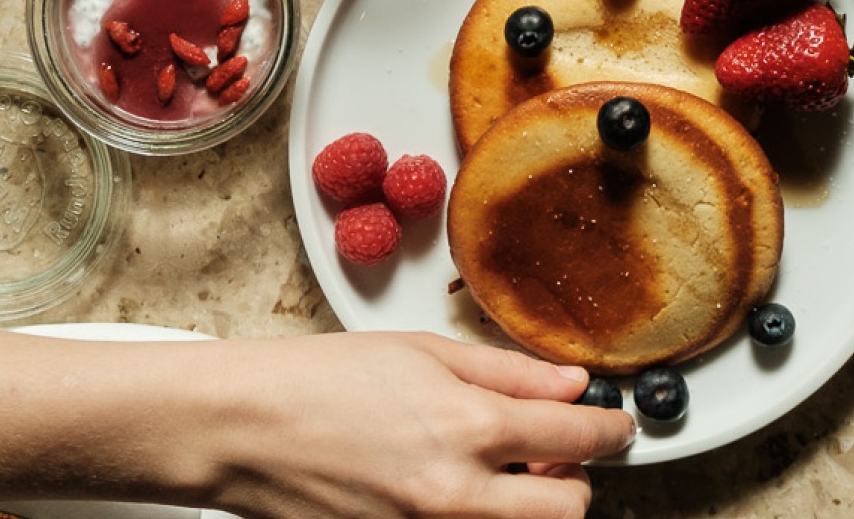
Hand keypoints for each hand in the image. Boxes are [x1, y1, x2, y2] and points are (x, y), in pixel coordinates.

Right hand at [193, 332, 633, 518]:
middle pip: (568, 510)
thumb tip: (570, 387)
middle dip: (574, 480)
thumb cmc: (316, 381)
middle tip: (553, 451)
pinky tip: (456, 485)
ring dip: (530, 504)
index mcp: (468, 428)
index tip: (613, 425)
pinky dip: (478, 514)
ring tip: (502, 469)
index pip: (579, 439)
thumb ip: (508, 373)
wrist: (239, 429)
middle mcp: (455, 495)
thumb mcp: (422, 352)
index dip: (610, 429)